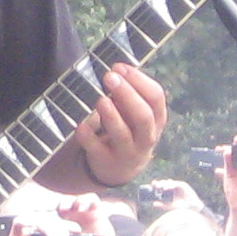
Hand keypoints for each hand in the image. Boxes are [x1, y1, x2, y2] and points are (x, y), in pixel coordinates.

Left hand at [68, 62, 169, 188]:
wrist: (120, 169)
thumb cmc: (128, 130)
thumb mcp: (134, 114)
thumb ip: (128, 94)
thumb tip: (116, 70)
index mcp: (156, 120)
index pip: (156, 98)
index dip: (139, 81)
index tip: (120, 67)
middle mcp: (146, 137)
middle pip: (143, 116)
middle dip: (127, 95)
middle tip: (109, 77)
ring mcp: (127, 152)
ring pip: (123, 135)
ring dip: (112, 116)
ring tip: (101, 99)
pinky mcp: (106, 161)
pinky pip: (97, 149)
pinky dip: (88, 137)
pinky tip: (80, 125)